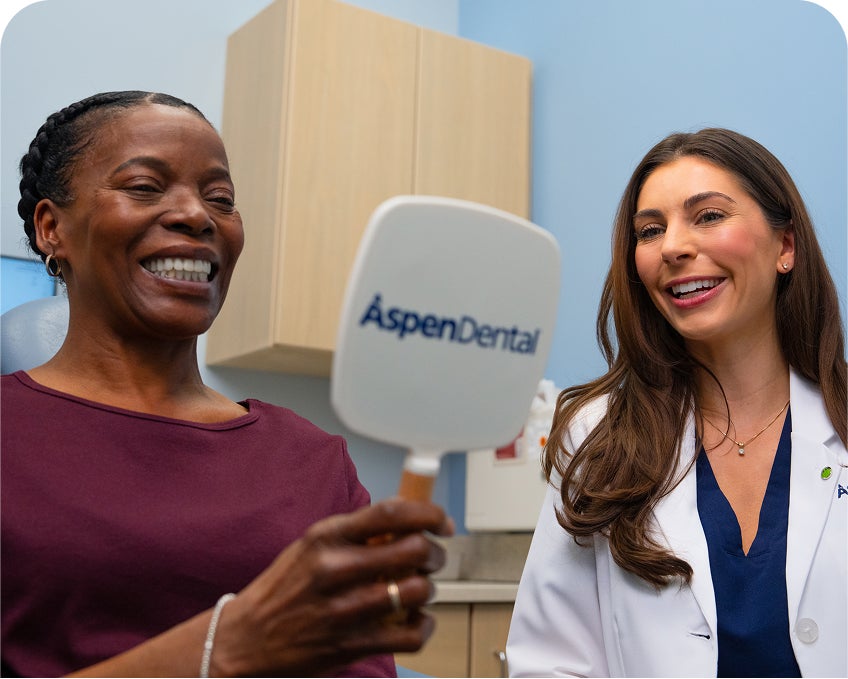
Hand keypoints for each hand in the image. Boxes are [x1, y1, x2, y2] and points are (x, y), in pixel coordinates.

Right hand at [211, 498, 453, 675]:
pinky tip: (415, 619)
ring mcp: (344, 609)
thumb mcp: (312, 544)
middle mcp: (335, 568)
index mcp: (327, 536)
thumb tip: (408, 520)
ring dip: (428, 589)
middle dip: (434, 553)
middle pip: (413, 550)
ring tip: (419, 589)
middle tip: (432, 558)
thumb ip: (355, 532)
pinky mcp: (350, 645)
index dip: (428, 513)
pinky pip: (409, 635)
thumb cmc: (284, 587)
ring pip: (416, 591)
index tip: (441, 522)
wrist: (246, 638)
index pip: (392, 512)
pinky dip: (423, 626)